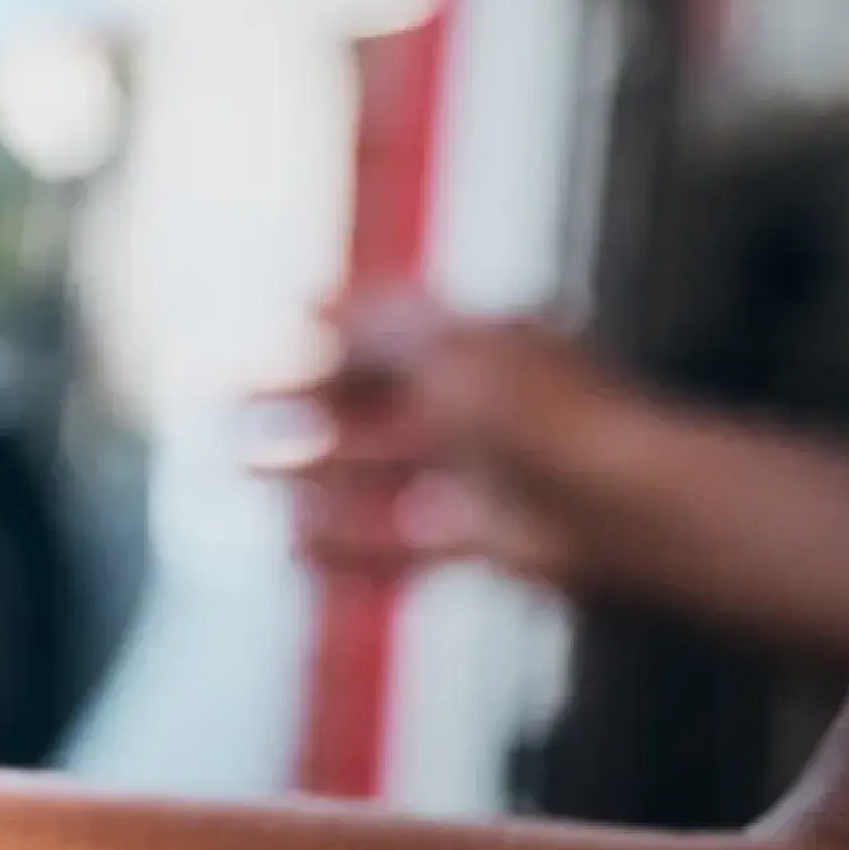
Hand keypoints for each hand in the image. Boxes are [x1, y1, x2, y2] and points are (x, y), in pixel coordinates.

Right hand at [255, 287, 637, 594]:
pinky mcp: (484, 541)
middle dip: (301, 404)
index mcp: (485, 346)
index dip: (331, 329)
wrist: (620, 510)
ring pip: (379, 474)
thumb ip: (371, 327)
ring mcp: (482, 477)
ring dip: (307, 474)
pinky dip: (346, 545)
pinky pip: (400, 542)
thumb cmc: (543, 415)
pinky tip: (293, 548)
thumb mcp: (444, 348)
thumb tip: (310, 301)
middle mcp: (483, 408)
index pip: (396, 330)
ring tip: (240, 475)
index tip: (273, 328)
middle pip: (377, 402)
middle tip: (228, 408)